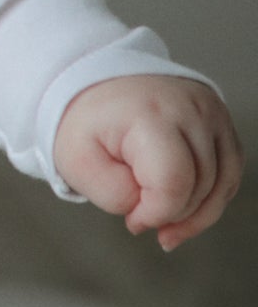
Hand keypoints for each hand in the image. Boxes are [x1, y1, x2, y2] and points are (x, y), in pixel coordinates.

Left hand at [54, 75, 241, 249]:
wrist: (98, 85)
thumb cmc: (87, 123)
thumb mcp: (77, 161)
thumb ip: (113, 194)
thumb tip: (151, 210)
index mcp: (149, 115)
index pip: (173, 182)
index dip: (157, 214)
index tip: (134, 220)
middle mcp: (191, 109)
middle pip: (201, 186)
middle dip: (172, 215)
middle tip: (142, 219)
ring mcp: (212, 113)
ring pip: (223, 182)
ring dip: (196, 213)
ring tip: (164, 221)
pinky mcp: (222, 122)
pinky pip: (230, 171)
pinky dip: (211, 197)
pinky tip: (186, 206)